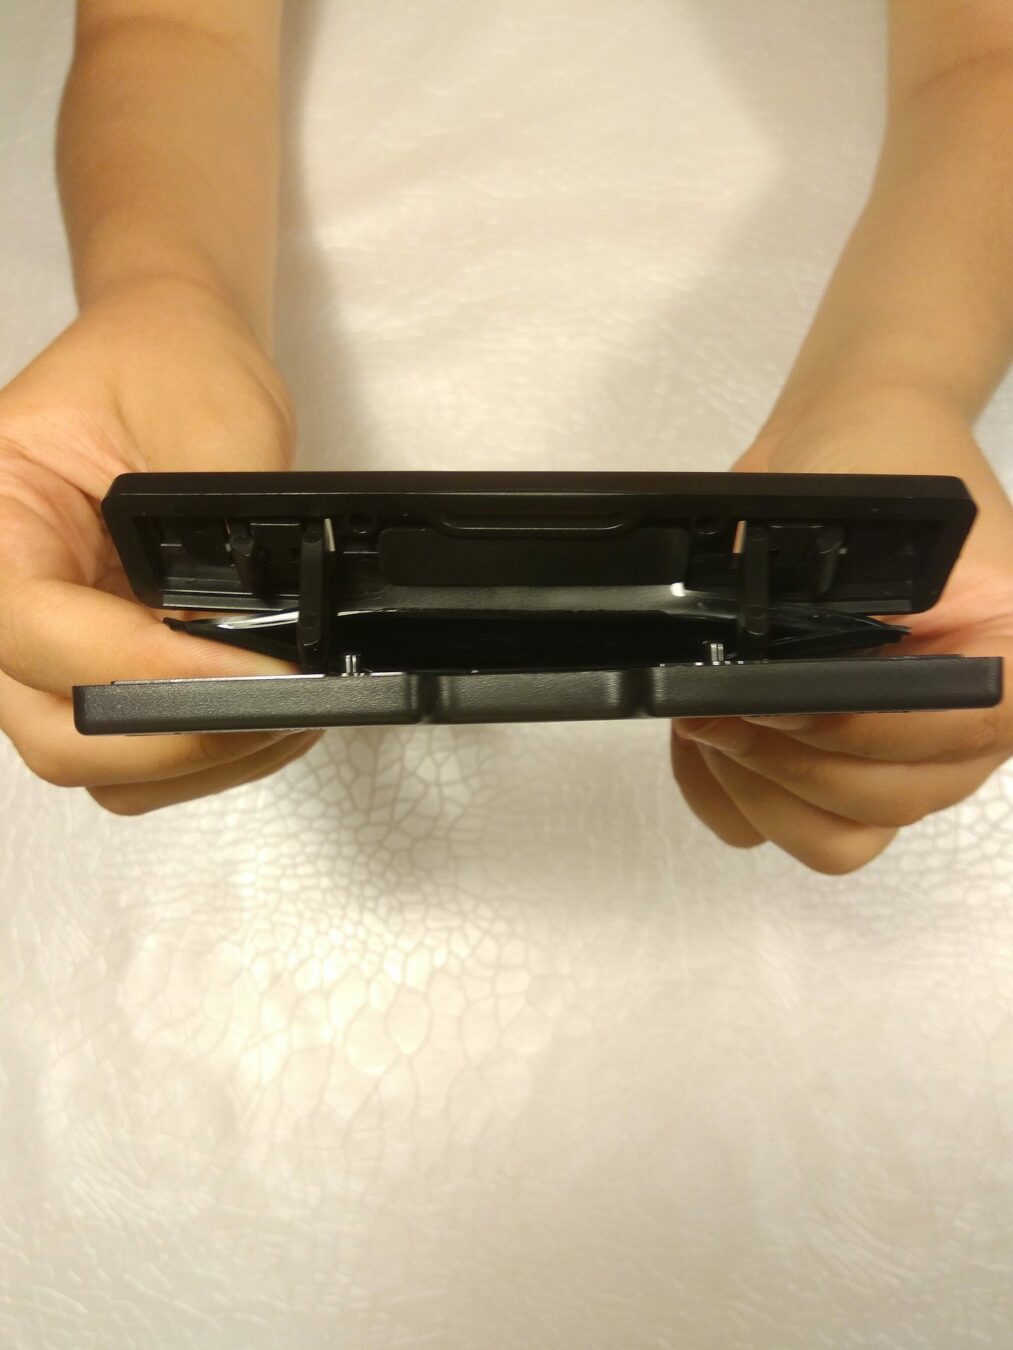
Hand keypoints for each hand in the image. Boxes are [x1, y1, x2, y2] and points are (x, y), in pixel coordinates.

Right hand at [0, 277, 322, 814]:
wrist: (171, 357)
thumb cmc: (172, 366)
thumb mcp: (214, 424)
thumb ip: (228, 536)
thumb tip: (274, 638)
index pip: (39, 630)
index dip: (150, 667)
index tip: (255, 672)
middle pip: (53, 729)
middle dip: (174, 738)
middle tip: (279, 707)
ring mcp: (38, 646)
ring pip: (88, 758)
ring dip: (190, 759)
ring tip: (283, 713)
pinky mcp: (87, 671)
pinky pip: (127, 754)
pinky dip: (195, 756)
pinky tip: (262, 716)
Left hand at [670, 387, 1012, 873]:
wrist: (842, 443)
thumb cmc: (874, 454)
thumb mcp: (867, 502)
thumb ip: (842, 598)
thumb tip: (774, 678)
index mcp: (1011, 653)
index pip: (964, 733)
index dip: (859, 730)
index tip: (774, 697)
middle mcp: (969, 723)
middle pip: (887, 801)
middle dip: (785, 761)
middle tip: (710, 706)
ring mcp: (903, 754)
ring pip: (837, 836)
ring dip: (755, 790)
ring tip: (704, 720)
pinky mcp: (839, 765)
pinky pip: (787, 829)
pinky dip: (732, 800)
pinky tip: (704, 745)